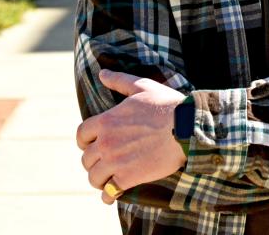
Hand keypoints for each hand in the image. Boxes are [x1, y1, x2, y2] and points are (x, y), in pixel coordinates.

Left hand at [76, 70, 187, 203]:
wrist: (187, 127)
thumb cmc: (166, 105)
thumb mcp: (142, 87)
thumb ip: (120, 81)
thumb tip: (102, 73)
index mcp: (106, 120)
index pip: (81, 135)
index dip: (84, 142)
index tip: (91, 145)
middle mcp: (106, 142)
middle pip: (86, 159)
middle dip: (93, 162)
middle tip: (103, 164)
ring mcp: (116, 161)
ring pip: (94, 177)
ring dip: (99, 179)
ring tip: (107, 180)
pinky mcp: (129, 177)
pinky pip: (109, 191)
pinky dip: (109, 195)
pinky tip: (113, 195)